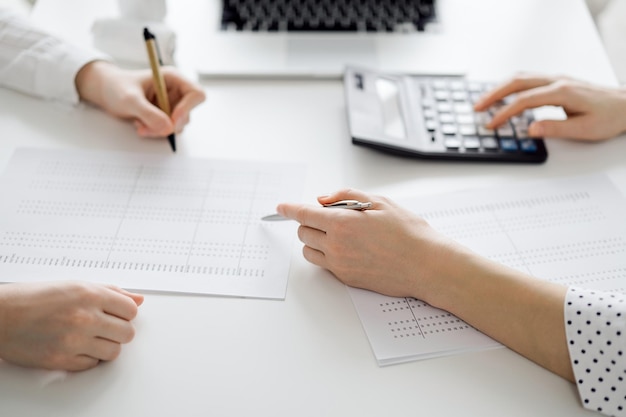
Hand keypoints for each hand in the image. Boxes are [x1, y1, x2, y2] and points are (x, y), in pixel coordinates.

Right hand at [0, 281, 143, 370]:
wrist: (1, 316)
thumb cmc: (34, 298)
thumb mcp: (75, 285)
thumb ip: (111, 292)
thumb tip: (138, 299)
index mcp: (89, 295)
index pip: (131, 310)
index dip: (126, 313)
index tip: (118, 314)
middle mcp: (85, 317)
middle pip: (127, 332)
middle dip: (120, 330)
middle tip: (106, 327)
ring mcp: (74, 341)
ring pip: (114, 351)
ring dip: (106, 345)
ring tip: (91, 337)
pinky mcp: (62, 360)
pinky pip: (93, 364)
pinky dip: (89, 357)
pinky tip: (78, 346)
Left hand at [75, 60, 205, 137]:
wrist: (106, 92)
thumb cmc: (116, 87)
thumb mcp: (130, 99)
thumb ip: (149, 113)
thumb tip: (168, 128)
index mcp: (173, 79)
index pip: (196, 94)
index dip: (188, 108)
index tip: (173, 119)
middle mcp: (175, 92)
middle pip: (186, 114)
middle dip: (167, 124)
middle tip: (147, 127)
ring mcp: (171, 105)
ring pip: (176, 126)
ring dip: (158, 130)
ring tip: (139, 124)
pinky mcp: (165, 117)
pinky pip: (167, 130)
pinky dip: (154, 132)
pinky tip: (140, 125)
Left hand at [276, 189, 458, 302]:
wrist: (426, 265)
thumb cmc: (408, 232)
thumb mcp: (379, 201)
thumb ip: (345, 196)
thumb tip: (322, 200)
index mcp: (342, 222)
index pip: (304, 214)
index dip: (289, 208)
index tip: (281, 207)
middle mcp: (336, 245)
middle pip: (303, 232)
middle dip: (310, 222)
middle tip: (330, 217)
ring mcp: (340, 265)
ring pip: (310, 250)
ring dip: (315, 240)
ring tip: (339, 234)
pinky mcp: (346, 278)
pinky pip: (324, 265)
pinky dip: (327, 254)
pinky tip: (349, 248)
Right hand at [473, 73, 625, 140]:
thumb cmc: (610, 117)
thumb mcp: (584, 129)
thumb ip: (555, 129)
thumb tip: (530, 130)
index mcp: (562, 92)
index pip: (524, 101)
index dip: (504, 113)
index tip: (491, 124)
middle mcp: (557, 81)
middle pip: (517, 82)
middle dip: (493, 94)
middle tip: (477, 107)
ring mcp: (556, 79)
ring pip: (520, 77)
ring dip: (500, 88)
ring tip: (484, 101)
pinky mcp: (556, 81)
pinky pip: (527, 79)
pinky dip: (510, 85)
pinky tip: (504, 94)